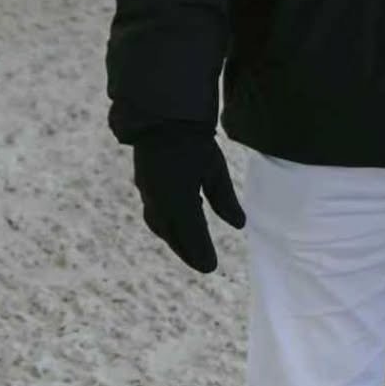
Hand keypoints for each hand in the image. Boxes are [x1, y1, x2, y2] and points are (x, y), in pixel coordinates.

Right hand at [133, 133, 244, 272]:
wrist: (163, 118)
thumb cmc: (194, 142)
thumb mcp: (215, 169)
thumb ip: (225, 199)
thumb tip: (239, 225)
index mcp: (179, 198)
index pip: (192, 234)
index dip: (201, 252)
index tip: (211, 267)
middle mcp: (160, 201)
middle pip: (174, 235)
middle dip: (188, 251)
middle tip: (203, 265)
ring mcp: (149, 194)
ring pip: (161, 226)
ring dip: (175, 240)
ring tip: (190, 250)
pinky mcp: (144, 186)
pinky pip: (154, 215)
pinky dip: (166, 226)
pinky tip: (177, 225)